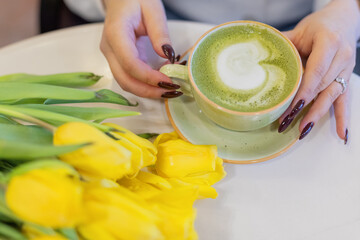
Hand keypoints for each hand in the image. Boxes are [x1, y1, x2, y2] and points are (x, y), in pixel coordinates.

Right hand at [100, 0, 181, 97]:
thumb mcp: (152, 9)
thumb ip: (160, 32)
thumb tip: (169, 56)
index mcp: (116, 33)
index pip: (130, 63)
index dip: (149, 77)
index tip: (169, 81)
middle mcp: (109, 48)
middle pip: (125, 80)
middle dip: (149, 91)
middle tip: (172, 91)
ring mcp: (112, 56)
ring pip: (126, 83)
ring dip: (147, 91)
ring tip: (169, 90)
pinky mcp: (118, 60)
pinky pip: (130, 77)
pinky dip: (145, 84)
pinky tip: (161, 83)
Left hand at [278, 0, 359, 142]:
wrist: (344, 19)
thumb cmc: (319, 25)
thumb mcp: (299, 31)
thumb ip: (282, 44)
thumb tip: (255, 57)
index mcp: (329, 42)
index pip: (315, 71)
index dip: (303, 91)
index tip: (292, 107)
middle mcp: (341, 57)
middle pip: (322, 86)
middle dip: (304, 107)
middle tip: (287, 122)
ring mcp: (346, 69)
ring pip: (332, 96)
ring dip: (317, 115)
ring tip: (303, 130)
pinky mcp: (346, 78)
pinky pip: (345, 100)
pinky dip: (342, 117)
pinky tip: (341, 134)